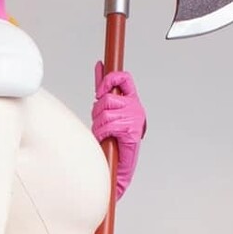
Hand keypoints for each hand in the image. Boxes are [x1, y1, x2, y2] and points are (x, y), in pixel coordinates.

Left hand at [92, 61, 146, 201]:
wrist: (119, 167)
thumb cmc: (113, 140)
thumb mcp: (108, 109)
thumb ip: (105, 90)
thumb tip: (100, 66)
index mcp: (131, 100)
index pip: (123, 78)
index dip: (109, 79)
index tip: (99, 89)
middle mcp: (135, 107)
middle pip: (107, 98)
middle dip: (97, 111)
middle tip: (100, 124)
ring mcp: (134, 118)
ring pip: (105, 112)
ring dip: (99, 124)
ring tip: (104, 133)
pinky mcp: (131, 130)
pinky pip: (109, 124)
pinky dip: (102, 132)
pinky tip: (106, 138)